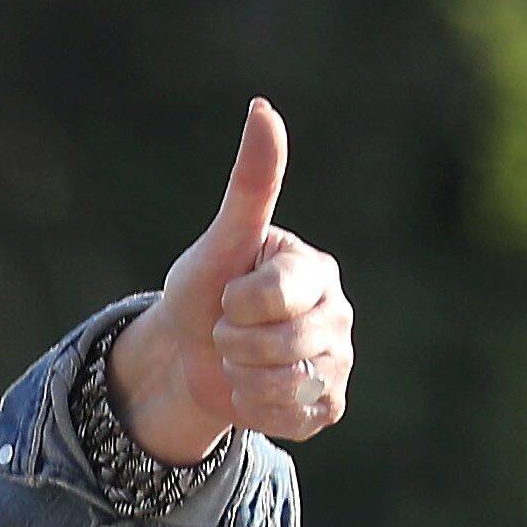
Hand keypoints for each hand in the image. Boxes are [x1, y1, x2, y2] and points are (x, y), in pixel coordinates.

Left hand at [113, 100, 349, 465]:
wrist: (188, 356)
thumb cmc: (205, 289)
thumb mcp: (220, 240)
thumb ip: (250, 183)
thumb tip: (264, 108)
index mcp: (317, 270)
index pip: (275, 295)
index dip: (235, 304)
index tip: (227, 296)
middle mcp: (339, 313)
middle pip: (281, 345)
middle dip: (233, 344)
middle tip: (227, 332)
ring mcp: (339, 361)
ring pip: (288, 383)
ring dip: (243, 378)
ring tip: (238, 361)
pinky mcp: (328, 404)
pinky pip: (294, 417)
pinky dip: (257, 410)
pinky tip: (251, 391)